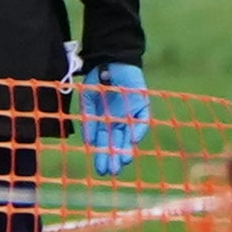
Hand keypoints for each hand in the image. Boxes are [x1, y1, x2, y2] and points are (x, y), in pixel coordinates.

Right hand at [76, 62, 149, 177]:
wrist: (110, 59)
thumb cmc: (97, 79)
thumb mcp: (88, 100)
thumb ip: (89, 121)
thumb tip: (88, 142)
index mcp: (104, 121)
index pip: (103, 142)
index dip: (102, 156)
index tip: (100, 170)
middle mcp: (118, 121)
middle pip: (116, 142)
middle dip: (114, 157)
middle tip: (112, 172)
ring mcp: (131, 114)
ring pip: (129, 136)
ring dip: (126, 148)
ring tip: (123, 161)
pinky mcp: (143, 106)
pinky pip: (142, 121)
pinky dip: (137, 130)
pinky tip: (132, 141)